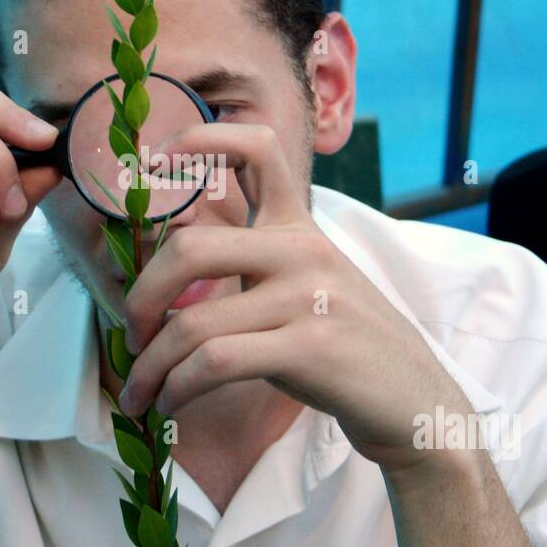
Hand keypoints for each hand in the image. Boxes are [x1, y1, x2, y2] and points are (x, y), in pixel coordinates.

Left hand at [118, 123, 473, 473]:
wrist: (415, 401)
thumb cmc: (345, 347)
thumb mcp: (306, 286)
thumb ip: (252, 264)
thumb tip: (162, 273)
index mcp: (299, 226)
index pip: (257, 148)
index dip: (200, 139)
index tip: (153, 161)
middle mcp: (302, 250)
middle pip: (190, 249)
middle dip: (140, 298)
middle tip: (131, 336)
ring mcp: (309, 296)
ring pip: (192, 325)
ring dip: (150, 369)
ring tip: (139, 396)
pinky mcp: (311, 347)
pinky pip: (215, 363)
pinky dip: (177, 388)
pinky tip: (170, 407)